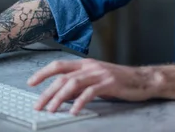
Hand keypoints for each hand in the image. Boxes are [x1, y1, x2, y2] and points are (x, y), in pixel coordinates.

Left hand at [27, 58, 156, 114]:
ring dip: (59, 98)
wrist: (143, 80)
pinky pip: (90, 92)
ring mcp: (100, 74)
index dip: (43, 73)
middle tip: (38, 105)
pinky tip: (74, 111)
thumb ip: (80, 84)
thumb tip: (63, 94)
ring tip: (51, 110)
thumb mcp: (96, 80)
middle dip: (47, 92)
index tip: (31, 83)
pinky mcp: (109, 83)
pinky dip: (80, 102)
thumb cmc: (119, 81)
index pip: (59, 65)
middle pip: (63, 77)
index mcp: (86, 63)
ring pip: (73, 83)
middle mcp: (91, 66)